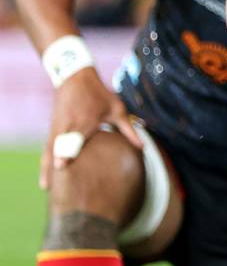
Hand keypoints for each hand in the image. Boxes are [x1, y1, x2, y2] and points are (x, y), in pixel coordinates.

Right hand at [40, 73, 144, 190]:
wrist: (75, 78)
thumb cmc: (99, 94)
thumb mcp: (117, 110)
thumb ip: (128, 130)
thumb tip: (143, 147)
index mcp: (84, 121)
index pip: (73, 140)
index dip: (66, 153)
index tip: (60, 167)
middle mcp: (68, 126)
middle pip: (57, 149)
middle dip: (53, 166)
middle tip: (51, 188)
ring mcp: (58, 127)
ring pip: (48, 150)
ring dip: (46, 167)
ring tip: (46, 187)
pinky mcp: (53, 128)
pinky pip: (47, 147)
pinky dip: (45, 160)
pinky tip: (46, 173)